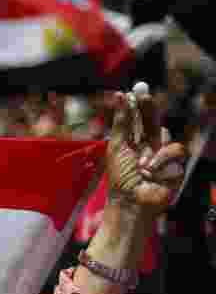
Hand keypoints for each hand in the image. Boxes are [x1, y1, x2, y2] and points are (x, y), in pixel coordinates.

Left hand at [105, 87, 186, 216]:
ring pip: (167, 137)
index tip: (135, 90)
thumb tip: (120, 95)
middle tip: (143, 95)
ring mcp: (164, 156)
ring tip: (142, 167)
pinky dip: (162, 162)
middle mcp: (151, 147)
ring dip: (154, 152)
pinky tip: (152, 174)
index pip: (139, 120)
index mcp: (135, 143)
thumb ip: (121, 122)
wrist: (131, 203)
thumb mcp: (117, 147)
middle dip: (149, 108)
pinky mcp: (176, 166)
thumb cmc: (120, 178)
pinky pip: (175, 153)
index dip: (139, 105)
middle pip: (155, 122)